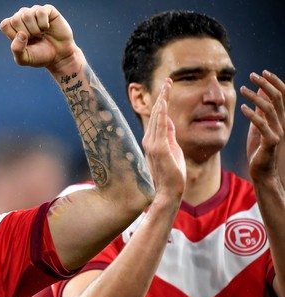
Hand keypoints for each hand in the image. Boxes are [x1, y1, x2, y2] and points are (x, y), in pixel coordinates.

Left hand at [0, 4, 76, 70]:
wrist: (58, 56)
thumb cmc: (40, 56)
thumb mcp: (24, 59)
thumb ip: (17, 49)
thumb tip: (21, 34)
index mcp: (13, 27)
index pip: (5, 24)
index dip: (14, 35)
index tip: (24, 43)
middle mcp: (22, 17)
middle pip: (15, 19)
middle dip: (26, 33)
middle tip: (34, 39)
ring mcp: (34, 11)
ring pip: (27, 15)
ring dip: (35, 30)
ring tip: (41, 34)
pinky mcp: (47, 9)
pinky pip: (40, 12)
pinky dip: (44, 24)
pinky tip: (47, 28)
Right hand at [142, 78, 185, 199]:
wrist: (169, 191)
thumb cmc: (172, 173)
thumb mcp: (173, 149)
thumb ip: (169, 134)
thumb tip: (168, 120)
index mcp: (152, 140)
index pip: (157, 117)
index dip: (162, 102)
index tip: (167, 87)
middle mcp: (149, 140)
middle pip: (156, 113)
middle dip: (162, 96)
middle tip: (168, 80)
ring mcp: (152, 144)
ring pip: (157, 117)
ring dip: (162, 100)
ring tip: (167, 86)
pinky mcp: (158, 148)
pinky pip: (160, 127)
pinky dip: (161, 113)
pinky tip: (164, 103)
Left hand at [240, 70, 284, 181]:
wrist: (263, 171)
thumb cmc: (260, 148)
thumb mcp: (259, 125)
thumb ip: (261, 109)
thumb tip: (259, 91)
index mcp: (281, 118)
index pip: (283, 95)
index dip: (274, 82)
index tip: (263, 72)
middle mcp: (283, 122)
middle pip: (277, 98)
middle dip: (265, 84)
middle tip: (252, 74)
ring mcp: (278, 131)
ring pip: (269, 108)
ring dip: (255, 97)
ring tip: (242, 89)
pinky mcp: (270, 141)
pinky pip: (262, 124)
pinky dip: (252, 114)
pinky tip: (242, 108)